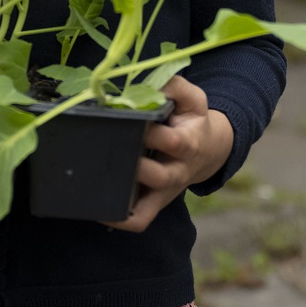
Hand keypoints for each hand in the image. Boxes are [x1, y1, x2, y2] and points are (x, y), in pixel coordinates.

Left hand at [103, 75, 232, 232]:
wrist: (208, 151)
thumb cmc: (193, 121)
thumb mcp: (193, 99)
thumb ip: (176, 86)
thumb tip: (152, 86)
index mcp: (188, 143)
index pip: (172, 142)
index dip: (153, 134)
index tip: (133, 120)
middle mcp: (177, 171)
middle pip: (158, 176)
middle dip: (135, 165)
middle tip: (110, 150)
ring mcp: (165, 191)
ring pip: (145, 206)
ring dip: (121, 195)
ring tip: (97, 181)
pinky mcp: (155, 203)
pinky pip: (139, 220)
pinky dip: (119, 219)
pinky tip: (99, 207)